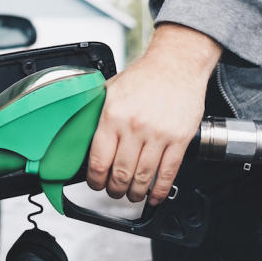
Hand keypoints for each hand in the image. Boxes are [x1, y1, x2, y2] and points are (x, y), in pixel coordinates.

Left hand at [87, 24, 221, 205]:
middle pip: (120, 174)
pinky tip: (154, 196)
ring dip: (135, 193)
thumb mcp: (110, 89)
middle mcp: (134, 127)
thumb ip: (97, 113)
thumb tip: (82, 134)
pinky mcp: (179, 139)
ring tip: (131, 194)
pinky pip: (168, 173)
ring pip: (143, 177)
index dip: (95, 180)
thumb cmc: (145, 76)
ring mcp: (158, 135)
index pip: (98, 160)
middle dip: (114, 189)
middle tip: (113, 191)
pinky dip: (159, 190)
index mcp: (113, 116)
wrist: (176, 64)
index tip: (95, 183)